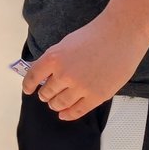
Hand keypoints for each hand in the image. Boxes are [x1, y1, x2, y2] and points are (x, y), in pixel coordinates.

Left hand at [21, 14, 148, 120]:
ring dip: (55, 105)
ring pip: (60, 103)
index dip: (29, 85)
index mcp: (53, 57)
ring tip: (54, 104)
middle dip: (45, 95)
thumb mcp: (66, 44)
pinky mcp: (96, 96)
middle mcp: (64, 74)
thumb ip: (55, 60)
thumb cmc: (95, 35)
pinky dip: (68, 114)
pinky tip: (64, 114)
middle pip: (47, 92)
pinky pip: (77, 111)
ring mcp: (80, 87)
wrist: (120, 35)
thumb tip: (46, 75)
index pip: (33, 76)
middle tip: (46, 96)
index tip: (28, 90)